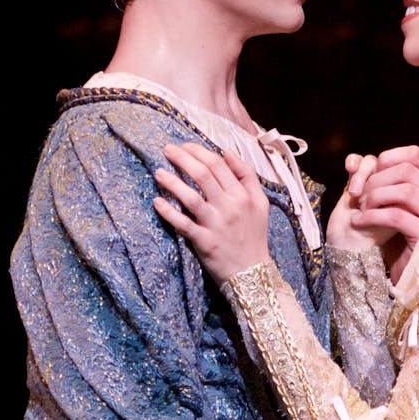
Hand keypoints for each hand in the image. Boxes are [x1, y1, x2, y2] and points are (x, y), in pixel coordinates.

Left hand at [153, 142, 271, 282]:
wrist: (253, 273)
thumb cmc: (254, 236)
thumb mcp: (261, 203)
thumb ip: (248, 176)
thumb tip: (227, 152)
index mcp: (243, 195)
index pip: (219, 165)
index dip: (199, 151)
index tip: (185, 146)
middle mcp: (230, 206)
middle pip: (203, 175)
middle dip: (183, 158)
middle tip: (167, 150)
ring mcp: (216, 224)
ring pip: (191, 196)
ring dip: (172, 182)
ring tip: (158, 172)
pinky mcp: (205, 241)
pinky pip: (183, 224)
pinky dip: (169, 212)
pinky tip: (157, 202)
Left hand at [331, 146, 418, 281]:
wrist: (413, 280)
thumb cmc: (400, 241)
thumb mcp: (394, 206)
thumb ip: (382, 184)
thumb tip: (356, 160)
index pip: (415, 155)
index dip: (387, 159)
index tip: (369, 173)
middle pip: (407, 170)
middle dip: (375, 179)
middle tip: (358, 194)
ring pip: (405, 190)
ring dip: (375, 196)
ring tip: (359, 208)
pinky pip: (397, 216)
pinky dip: (373, 215)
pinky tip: (359, 221)